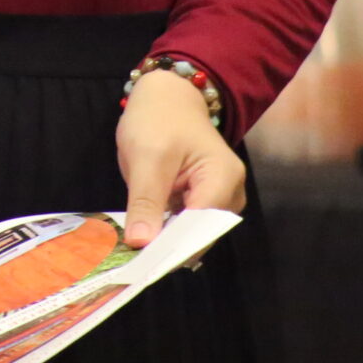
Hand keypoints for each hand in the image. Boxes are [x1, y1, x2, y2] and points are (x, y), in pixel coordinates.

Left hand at [116, 67, 245, 248]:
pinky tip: (144, 238)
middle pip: (199, 234)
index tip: (143, 265)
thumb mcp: (146, 157)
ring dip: (165, 242)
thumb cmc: (159, 119)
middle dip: (168, 248)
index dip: (173, 247)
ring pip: (192, 233)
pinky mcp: (202, 200)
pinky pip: (186, 223)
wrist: (168, 96)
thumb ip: (145, 202)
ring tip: (135, 257)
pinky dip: (166, 230)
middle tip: (133, 264)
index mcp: (223, 179)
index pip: (201, 227)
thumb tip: (141, 244)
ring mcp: (218, 198)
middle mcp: (230, 194)